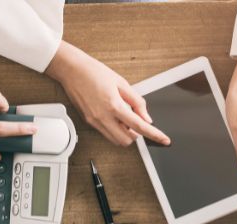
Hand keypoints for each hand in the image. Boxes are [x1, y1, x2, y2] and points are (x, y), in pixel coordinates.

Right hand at [45, 42, 169, 146]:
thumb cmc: (94, 72)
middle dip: (136, 135)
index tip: (164, 140)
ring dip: (125, 134)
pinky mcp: (88, 122)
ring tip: (125, 118)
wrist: (71, 70)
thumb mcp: (121, 82)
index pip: (139, 126)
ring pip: (116, 141)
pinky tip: (115, 117)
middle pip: (127, 140)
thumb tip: (147, 118)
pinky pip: (106, 134)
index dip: (154, 135)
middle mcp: (103, 117)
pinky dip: (115, 131)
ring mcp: (95, 121)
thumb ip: (137, 102)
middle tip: (138, 122)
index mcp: (114, 105)